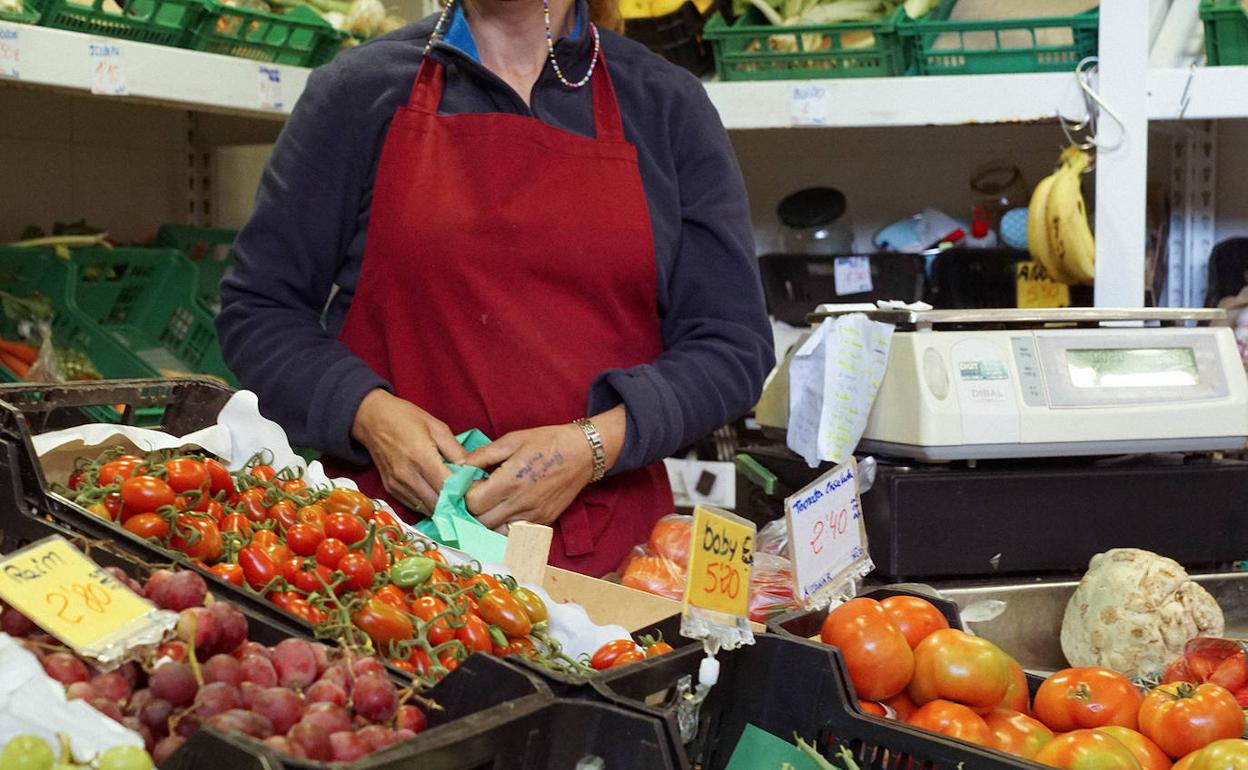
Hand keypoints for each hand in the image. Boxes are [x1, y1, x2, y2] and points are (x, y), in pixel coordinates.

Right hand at [351, 389, 466, 511]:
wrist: (371, 418)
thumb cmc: (406, 418)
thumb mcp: (437, 427)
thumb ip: (456, 451)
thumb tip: (472, 470)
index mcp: (421, 457)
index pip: (447, 487)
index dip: (464, 492)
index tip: (475, 490)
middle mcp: (407, 475)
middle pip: (438, 503)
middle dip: (454, 503)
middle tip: (467, 497)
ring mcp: (397, 485)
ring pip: (426, 508)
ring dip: (441, 506)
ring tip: (453, 497)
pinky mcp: (390, 489)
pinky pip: (414, 505)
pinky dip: (428, 504)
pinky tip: (436, 494)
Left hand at [463, 407, 626, 530]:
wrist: (583, 453)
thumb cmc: (547, 442)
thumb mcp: (512, 440)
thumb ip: (483, 455)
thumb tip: (459, 465)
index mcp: (510, 481)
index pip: (473, 503)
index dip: (465, 494)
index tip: (470, 484)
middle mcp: (520, 504)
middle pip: (480, 522)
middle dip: (472, 510)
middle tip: (477, 495)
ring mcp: (532, 517)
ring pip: (496, 532)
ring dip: (487, 521)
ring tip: (490, 504)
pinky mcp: (543, 522)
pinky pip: (515, 533)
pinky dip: (504, 526)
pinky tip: (506, 510)